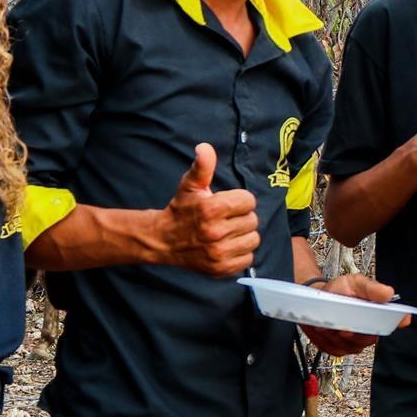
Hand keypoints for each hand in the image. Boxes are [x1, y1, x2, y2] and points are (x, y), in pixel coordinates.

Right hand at [159, 144, 259, 276]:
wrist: (163, 240)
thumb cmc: (181, 210)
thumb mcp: (190, 185)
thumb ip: (202, 166)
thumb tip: (205, 147)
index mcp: (210, 209)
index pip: (249, 201)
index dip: (240, 200)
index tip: (227, 203)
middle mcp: (215, 232)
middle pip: (252, 220)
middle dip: (241, 217)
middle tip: (226, 218)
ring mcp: (218, 253)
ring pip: (253, 239)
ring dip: (244, 235)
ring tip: (228, 232)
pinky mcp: (220, 268)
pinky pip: (248, 258)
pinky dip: (241, 252)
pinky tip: (227, 246)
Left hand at [299, 272, 407, 355]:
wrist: (318, 297)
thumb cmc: (341, 290)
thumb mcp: (355, 283)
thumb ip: (371, 288)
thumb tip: (389, 293)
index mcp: (378, 315)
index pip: (392, 323)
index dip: (394, 323)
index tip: (383, 324)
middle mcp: (369, 331)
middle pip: (368, 339)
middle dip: (355, 334)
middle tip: (345, 327)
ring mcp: (354, 342)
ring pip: (350, 346)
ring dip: (337, 336)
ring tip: (328, 324)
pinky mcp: (338, 348)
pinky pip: (335, 349)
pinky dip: (326, 340)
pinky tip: (322, 329)